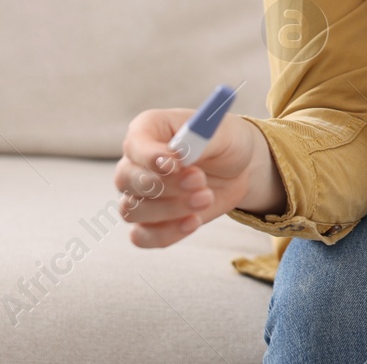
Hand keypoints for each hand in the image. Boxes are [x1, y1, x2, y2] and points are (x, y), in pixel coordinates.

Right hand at [114, 109, 264, 247]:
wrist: (239, 168)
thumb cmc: (225, 141)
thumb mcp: (221, 132)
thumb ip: (199, 140)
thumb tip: (179, 156)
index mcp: (148, 129)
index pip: (134, 143)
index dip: (150, 156)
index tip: (175, 164)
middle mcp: (136, 162)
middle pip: (127, 180)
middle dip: (165, 185)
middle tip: (199, 180)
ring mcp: (139, 194)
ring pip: (132, 211)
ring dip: (170, 209)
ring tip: (206, 197)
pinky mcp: (150, 221)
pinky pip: (141, 237)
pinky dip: (165, 234)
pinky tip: (193, 222)